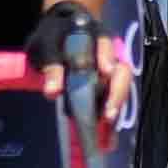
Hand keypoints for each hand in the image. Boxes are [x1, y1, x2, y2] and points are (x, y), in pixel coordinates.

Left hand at [28, 0, 131, 125]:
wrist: (57, 34)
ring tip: (107, 125)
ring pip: (122, 86)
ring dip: (116, 105)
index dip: (106, 55)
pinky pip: (114, 99)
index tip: (106, 71)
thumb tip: (53, 92)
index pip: (103, 42)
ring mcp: (111, 69)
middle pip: (122, 69)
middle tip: (108, 113)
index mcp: (93, 35)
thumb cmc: (52, 39)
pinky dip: (111, 113)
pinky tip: (106, 133)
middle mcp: (108, 52)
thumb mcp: (45, 48)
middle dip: (117, 92)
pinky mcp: (108, 84)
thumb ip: (51, 67)